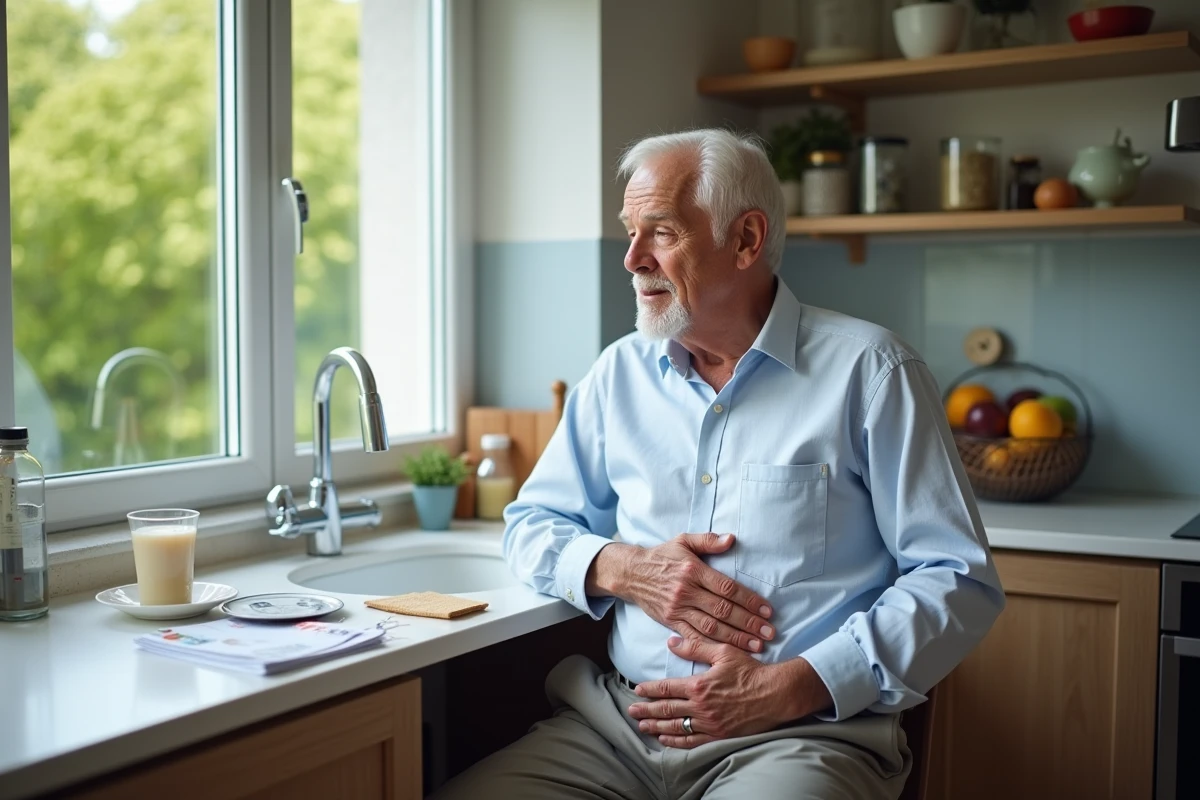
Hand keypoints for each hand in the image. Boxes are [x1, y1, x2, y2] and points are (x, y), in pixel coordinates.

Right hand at [586, 534, 774, 651]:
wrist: (632, 573)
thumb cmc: (662, 556)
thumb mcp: (683, 540)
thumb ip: (708, 540)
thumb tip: (732, 539)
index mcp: (693, 570)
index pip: (726, 588)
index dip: (749, 600)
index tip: (767, 610)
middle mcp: (686, 591)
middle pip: (722, 610)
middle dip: (748, 623)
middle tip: (770, 632)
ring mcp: (677, 608)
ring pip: (711, 627)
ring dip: (735, 638)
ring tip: (757, 645)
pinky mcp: (671, 621)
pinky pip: (693, 636)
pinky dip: (712, 646)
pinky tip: (728, 651)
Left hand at [627, 637, 831, 748]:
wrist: (775, 694)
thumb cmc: (750, 670)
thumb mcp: (723, 652)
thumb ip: (695, 647)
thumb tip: (672, 642)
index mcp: (699, 685)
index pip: (667, 688)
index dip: (650, 690)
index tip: (637, 690)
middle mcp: (701, 707)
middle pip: (666, 710)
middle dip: (646, 710)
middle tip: (631, 711)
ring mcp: (709, 724)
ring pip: (676, 727)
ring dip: (657, 727)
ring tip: (642, 726)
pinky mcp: (719, 735)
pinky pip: (692, 741)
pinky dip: (676, 741)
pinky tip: (666, 739)